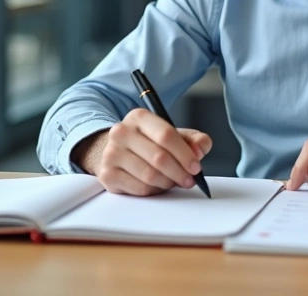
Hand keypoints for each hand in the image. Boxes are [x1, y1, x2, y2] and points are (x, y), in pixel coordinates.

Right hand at [74, 108, 211, 195]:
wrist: (117, 152)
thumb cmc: (149, 143)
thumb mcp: (173, 135)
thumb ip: (194, 140)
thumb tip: (200, 150)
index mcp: (139, 117)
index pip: (166, 135)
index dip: (185, 154)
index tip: (196, 167)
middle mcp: (121, 132)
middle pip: (159, 158)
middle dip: (180, 172)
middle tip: (189, 180)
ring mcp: (111, 154)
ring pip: (150, 176)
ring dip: (168, 183)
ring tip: (173, 182)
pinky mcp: (107, 174)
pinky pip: (140, 189)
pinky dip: (154, 191)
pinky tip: (158, 186)